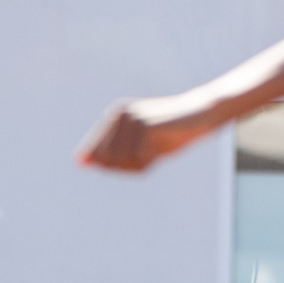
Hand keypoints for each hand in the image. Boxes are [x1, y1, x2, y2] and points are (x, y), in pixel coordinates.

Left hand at [75, 93, 219, 172]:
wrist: (203, 115)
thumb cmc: (171, 134)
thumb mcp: (138, 147)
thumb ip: (108, 154)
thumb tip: (80, 162)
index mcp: (113, 117)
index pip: (95, 154)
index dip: (113, 166)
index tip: (137, 159)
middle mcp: (118, 115)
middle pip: (106, 160)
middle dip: (126, 167)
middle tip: (148, 158)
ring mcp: (131, 119)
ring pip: (120, 161)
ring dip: (139, 165)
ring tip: (156, 153)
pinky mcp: (145, 125)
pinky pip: (138, 158)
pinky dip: (149, 162)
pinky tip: (161, 151)